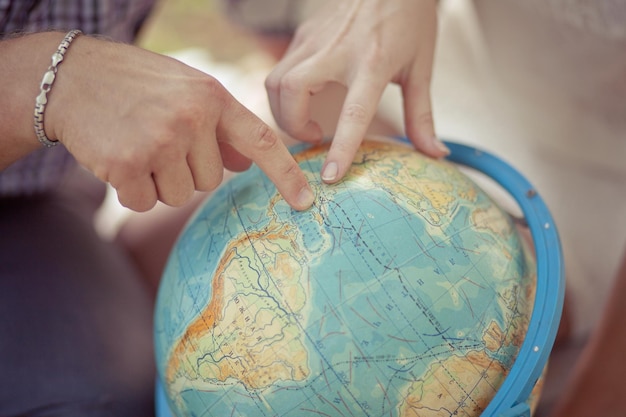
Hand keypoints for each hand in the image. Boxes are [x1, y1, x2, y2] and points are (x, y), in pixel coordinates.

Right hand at [46, 36, 313, 210]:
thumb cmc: (136, 86)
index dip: (286, 174)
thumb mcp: (185, 92)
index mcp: (212, 97)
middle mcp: (191, 118)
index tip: (307, 201)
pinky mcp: (128, 163)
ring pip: (179, 195)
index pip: (261, 140)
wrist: (71, 76)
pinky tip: (118, 160)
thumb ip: (218, 127)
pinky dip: (131, 191)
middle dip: (185, 170)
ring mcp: (159, 140)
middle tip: (157, 140)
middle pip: (209, 181)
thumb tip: (247, 165)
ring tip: (137, 146)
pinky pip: (145, 203)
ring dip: (158, 181)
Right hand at [265, 0, 448, 182]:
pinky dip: (285, 92)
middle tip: (314, 138)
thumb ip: (422, 115)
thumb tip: (436, 154)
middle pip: (292, 91)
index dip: (341, 147)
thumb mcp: (421, 66)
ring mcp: (315, 39)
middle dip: (293, 125)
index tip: (330, 177)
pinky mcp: (304, 33)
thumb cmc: (411, 19)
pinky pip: (281, 69)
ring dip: (283, 110)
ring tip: (306, 122)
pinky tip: (305, 98)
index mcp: (374, 61)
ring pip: (277, 80)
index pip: (354, 112)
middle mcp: (337, 49)